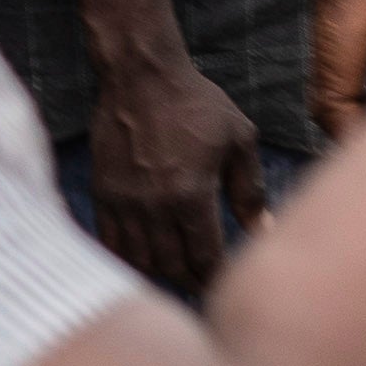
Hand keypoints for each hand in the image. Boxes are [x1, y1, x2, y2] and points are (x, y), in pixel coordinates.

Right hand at [81, 18, 264, 294]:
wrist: (142, 78)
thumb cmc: (197, 105)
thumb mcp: (239, 139)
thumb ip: (250, 188)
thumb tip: (264, 228)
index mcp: (191, 193)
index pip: (203, 254)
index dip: (215, 274)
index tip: (226, 281)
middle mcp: (153, 206)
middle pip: (170, 264)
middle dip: (190, 281)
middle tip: (204, 286)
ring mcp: (123, 203)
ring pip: (138, 259)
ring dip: (159, 274)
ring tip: (178, 277)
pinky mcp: (101, 195)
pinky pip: (110, 242)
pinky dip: (127, 258)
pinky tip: (143, 261)